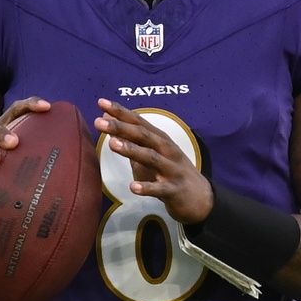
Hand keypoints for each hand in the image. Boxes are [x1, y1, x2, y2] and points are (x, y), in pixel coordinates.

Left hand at [94, 98, 213, 223]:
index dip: (121, 112)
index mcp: (160, 140)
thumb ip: (130, 140)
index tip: (102, 102)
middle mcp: (167, 151)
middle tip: (100, 122)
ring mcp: (172, 170)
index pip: (139, 122)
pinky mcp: (174, 190)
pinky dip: (147, 187)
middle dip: (122, 128)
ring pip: (151, 158)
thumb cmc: (170, 173)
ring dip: (132, 150)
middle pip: (143, 136)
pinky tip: (133, 187)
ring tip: (112, 144)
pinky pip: (160, 189)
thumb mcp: (150, 154)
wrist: (200, 198)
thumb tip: (107, 119)